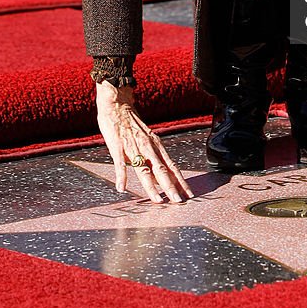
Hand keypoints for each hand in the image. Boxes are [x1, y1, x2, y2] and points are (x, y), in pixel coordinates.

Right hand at [95, 80, 193, 202]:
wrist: (117, 105)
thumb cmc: (132, 125)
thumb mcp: (148, 140)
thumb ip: (154, 157)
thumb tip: (162, 176)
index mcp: (156, 146)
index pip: (172, 166)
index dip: (180, 181)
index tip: (189, 194)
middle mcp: (148, 147)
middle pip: (162, 170)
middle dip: (171, 187)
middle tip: (179, 202)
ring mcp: (133, 146)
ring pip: (145, 169)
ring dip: (151, 187)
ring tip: (158, 200)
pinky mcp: (118, 146)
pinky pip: (120, 163)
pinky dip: (122, 176)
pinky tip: (122, 188)